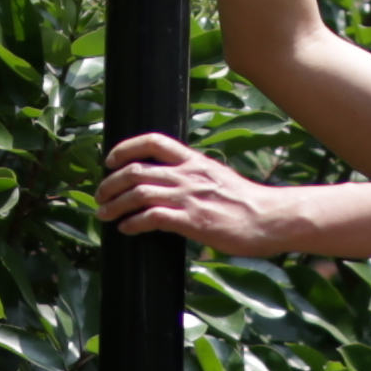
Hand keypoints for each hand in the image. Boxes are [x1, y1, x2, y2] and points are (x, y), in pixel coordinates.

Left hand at [96, 132, 307, 258]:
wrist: (271, 218)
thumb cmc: (247, 203)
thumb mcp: (219, 178)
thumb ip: (195, 178)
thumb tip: (174, 186)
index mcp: (194, 161)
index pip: (153, 141)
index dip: (126, 148)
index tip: (110, 160)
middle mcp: (188, 175)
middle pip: (136, 170)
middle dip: (110, 182)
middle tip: (100, 195)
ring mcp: (189, 197)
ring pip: (138, 193)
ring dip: (115, 204)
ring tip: (105, 214)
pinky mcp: (192, 221)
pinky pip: (152, 218)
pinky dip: (133, 223)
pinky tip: (126, 229)